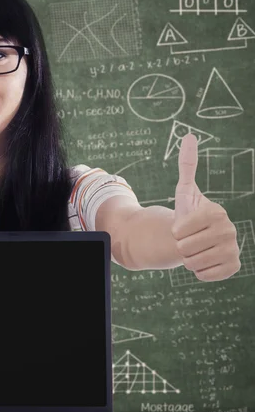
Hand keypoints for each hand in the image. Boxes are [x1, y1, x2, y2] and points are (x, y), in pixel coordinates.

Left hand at [171, 133, 240, 281]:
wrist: (197, 238)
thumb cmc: (188, 214)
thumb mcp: (184, 191)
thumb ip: (187, 165)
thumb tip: (189, 136)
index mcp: (217, 212)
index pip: (180, 229)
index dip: (175, 230)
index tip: (182, 226)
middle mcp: (230, 230)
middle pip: (185, 248)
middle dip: (181, 246)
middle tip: (188, 239)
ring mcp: (234, 249)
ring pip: (193, 262)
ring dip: (188, 259)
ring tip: (195, 249)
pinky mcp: (234, 267)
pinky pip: (205, 275)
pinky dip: (199, 272)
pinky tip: (204, 261)